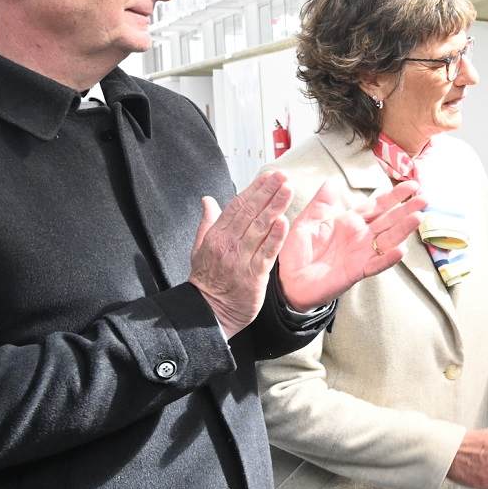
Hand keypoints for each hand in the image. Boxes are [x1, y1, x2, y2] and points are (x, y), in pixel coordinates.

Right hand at [190, 171, 293, 337]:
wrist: (207, 312)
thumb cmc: (207, 280)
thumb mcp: (200, 248)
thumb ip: (208, 222)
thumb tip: (207, 200)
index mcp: (216, 235)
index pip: (237, 206)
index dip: (254, 189)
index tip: (268, 176)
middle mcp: (227, 244)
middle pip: (250, 213)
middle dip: (267, 192)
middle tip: (282, 176)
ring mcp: (239, 259)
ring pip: (259, 228)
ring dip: (274, 207)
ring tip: (287, 190)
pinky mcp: (252, 276)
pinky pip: (266, 253)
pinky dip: (275, 237)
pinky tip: (284, 222)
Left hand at [277, 177, 427, 310]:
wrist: (286, 281)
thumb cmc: (296, 252)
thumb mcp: (306, 221)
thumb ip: (321, 203)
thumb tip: (331, 181)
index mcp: (350, 222)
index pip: (377, 205)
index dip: (394, 195)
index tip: (411, 184)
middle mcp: (360, 237)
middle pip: (389, 220)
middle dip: (407, 209)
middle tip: (425, 198)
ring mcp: (361, 254)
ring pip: (388, 240)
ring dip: (404, 230)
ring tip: (418, 217)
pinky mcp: (356, 272)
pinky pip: (376, 265)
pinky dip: (388, 259)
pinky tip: (401, 250)